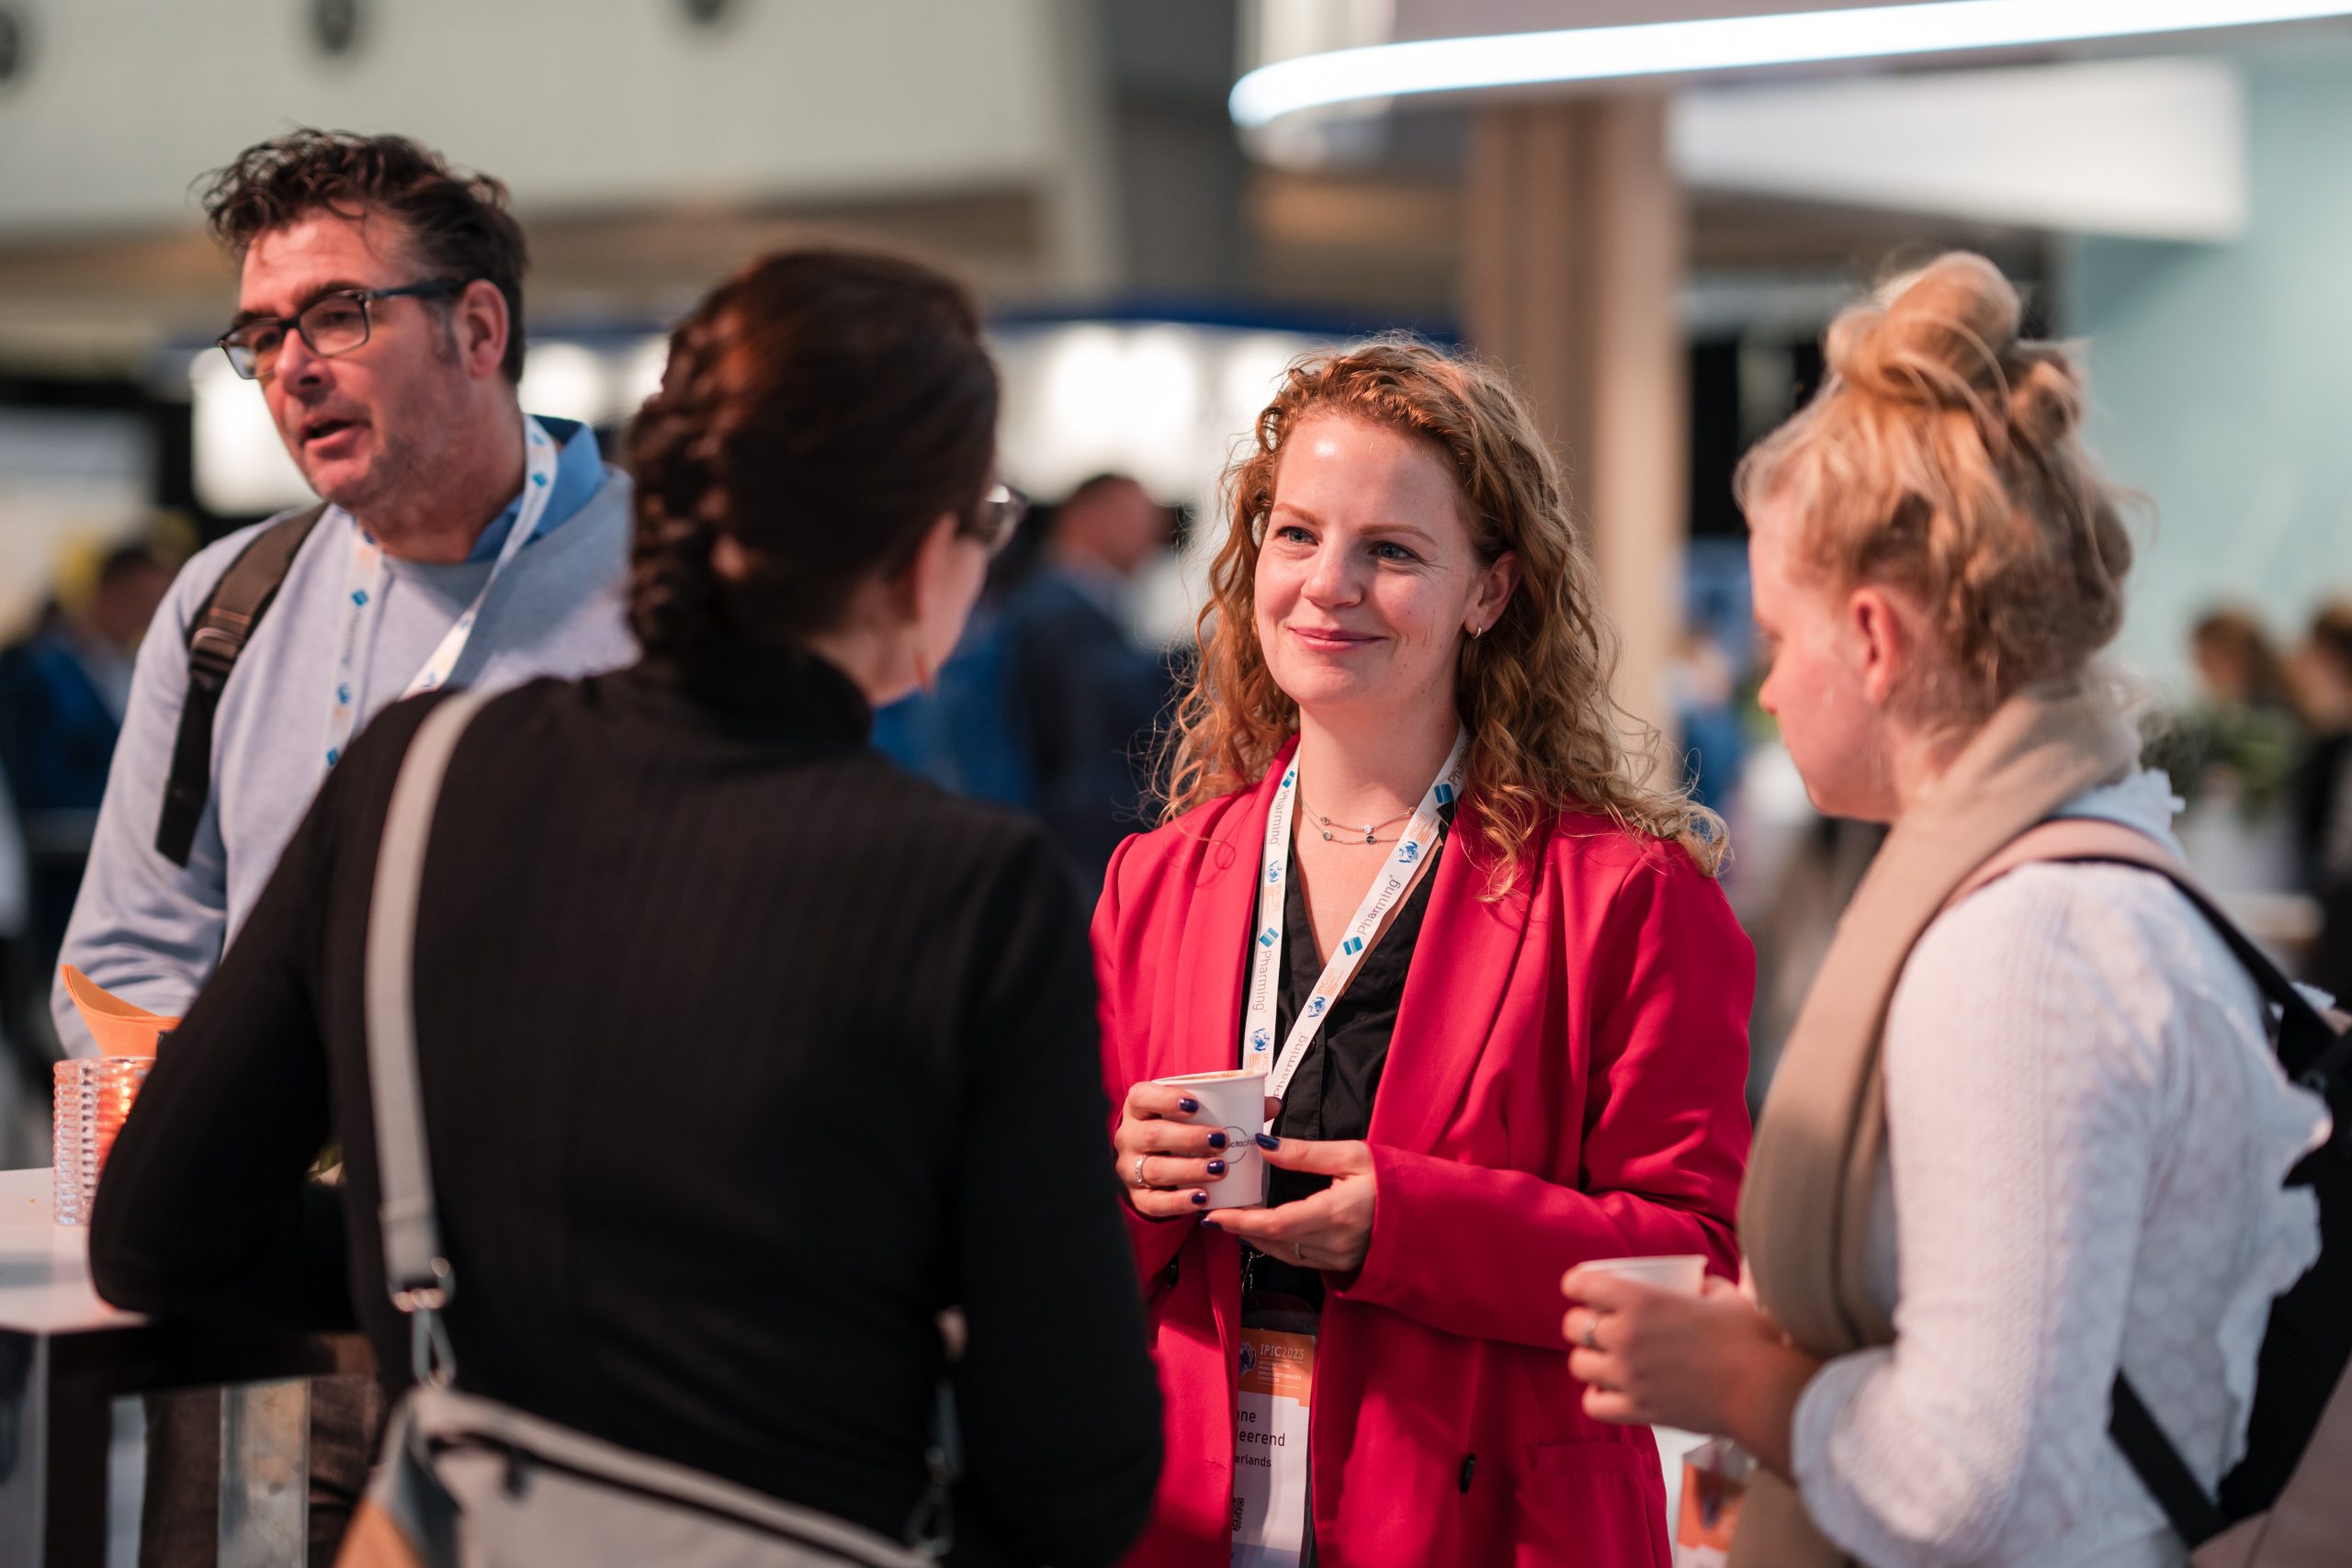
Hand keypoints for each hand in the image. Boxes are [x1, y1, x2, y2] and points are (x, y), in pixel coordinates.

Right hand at [1110, 1083, 1275, 1218]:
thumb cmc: (1180, 1130)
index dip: (1165, 1099)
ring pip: (1154, 1169)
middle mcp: (1129, 1136)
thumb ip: (1234, 1106)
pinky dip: (1179, 1202)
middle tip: (1221, 1140)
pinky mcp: (1139, 1197)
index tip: (1195, 1105)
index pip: (1142, 1096)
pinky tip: (1202, 1198)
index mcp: (1140, 1107)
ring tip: (1219, 1169)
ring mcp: (1130, 1168)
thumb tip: (1272, 1104)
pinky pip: (1155, 1202)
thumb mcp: (1198, 1114)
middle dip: (1188, 1138)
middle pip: (1152, 1135)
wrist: (1157, 1162)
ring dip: (1189, 1169)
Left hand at [1201, 1135, 1375, 1272]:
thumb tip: (1263, 1146)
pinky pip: (1297, 1258)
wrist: (1426, 1214)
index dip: (1241, 1222)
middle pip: (1273, 1241)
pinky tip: (1260, 1231)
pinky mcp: (1339, 1263)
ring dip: (1254, 1238)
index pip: (1276, 1225)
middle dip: (1239, 1228)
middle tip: (1214, 1210)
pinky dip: (1274, 1244)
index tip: (1215, 1214)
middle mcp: (1334, 1243)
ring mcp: (1337, 1258)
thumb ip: (1305, 1154)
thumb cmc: (1392, 1180)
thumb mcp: (1352, 1155)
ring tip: (1231, 1218)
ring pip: (1283, 1253)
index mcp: (1336, 1214)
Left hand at [1560, 1267, 1815, 1473]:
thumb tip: (1702, 1287)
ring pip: (1578, 1365)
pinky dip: (1598, 1398)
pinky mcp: (1638, 1410)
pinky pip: (1594, 1405)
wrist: (1763, 1392)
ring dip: (1589, 1361)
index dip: (1578, 1285)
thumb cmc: (1751, 1341)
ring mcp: (1628, 1375)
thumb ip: (1707, 1288)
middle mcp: (1625, 1335)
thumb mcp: (1727, 1298)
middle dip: (1582, 1324)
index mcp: (1641, 1300)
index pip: (1580, 1284)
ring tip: (1606, 1361)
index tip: (1584, 1289)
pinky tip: (1613, 1392)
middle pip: (1572, 1326)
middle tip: (1598, 1327)